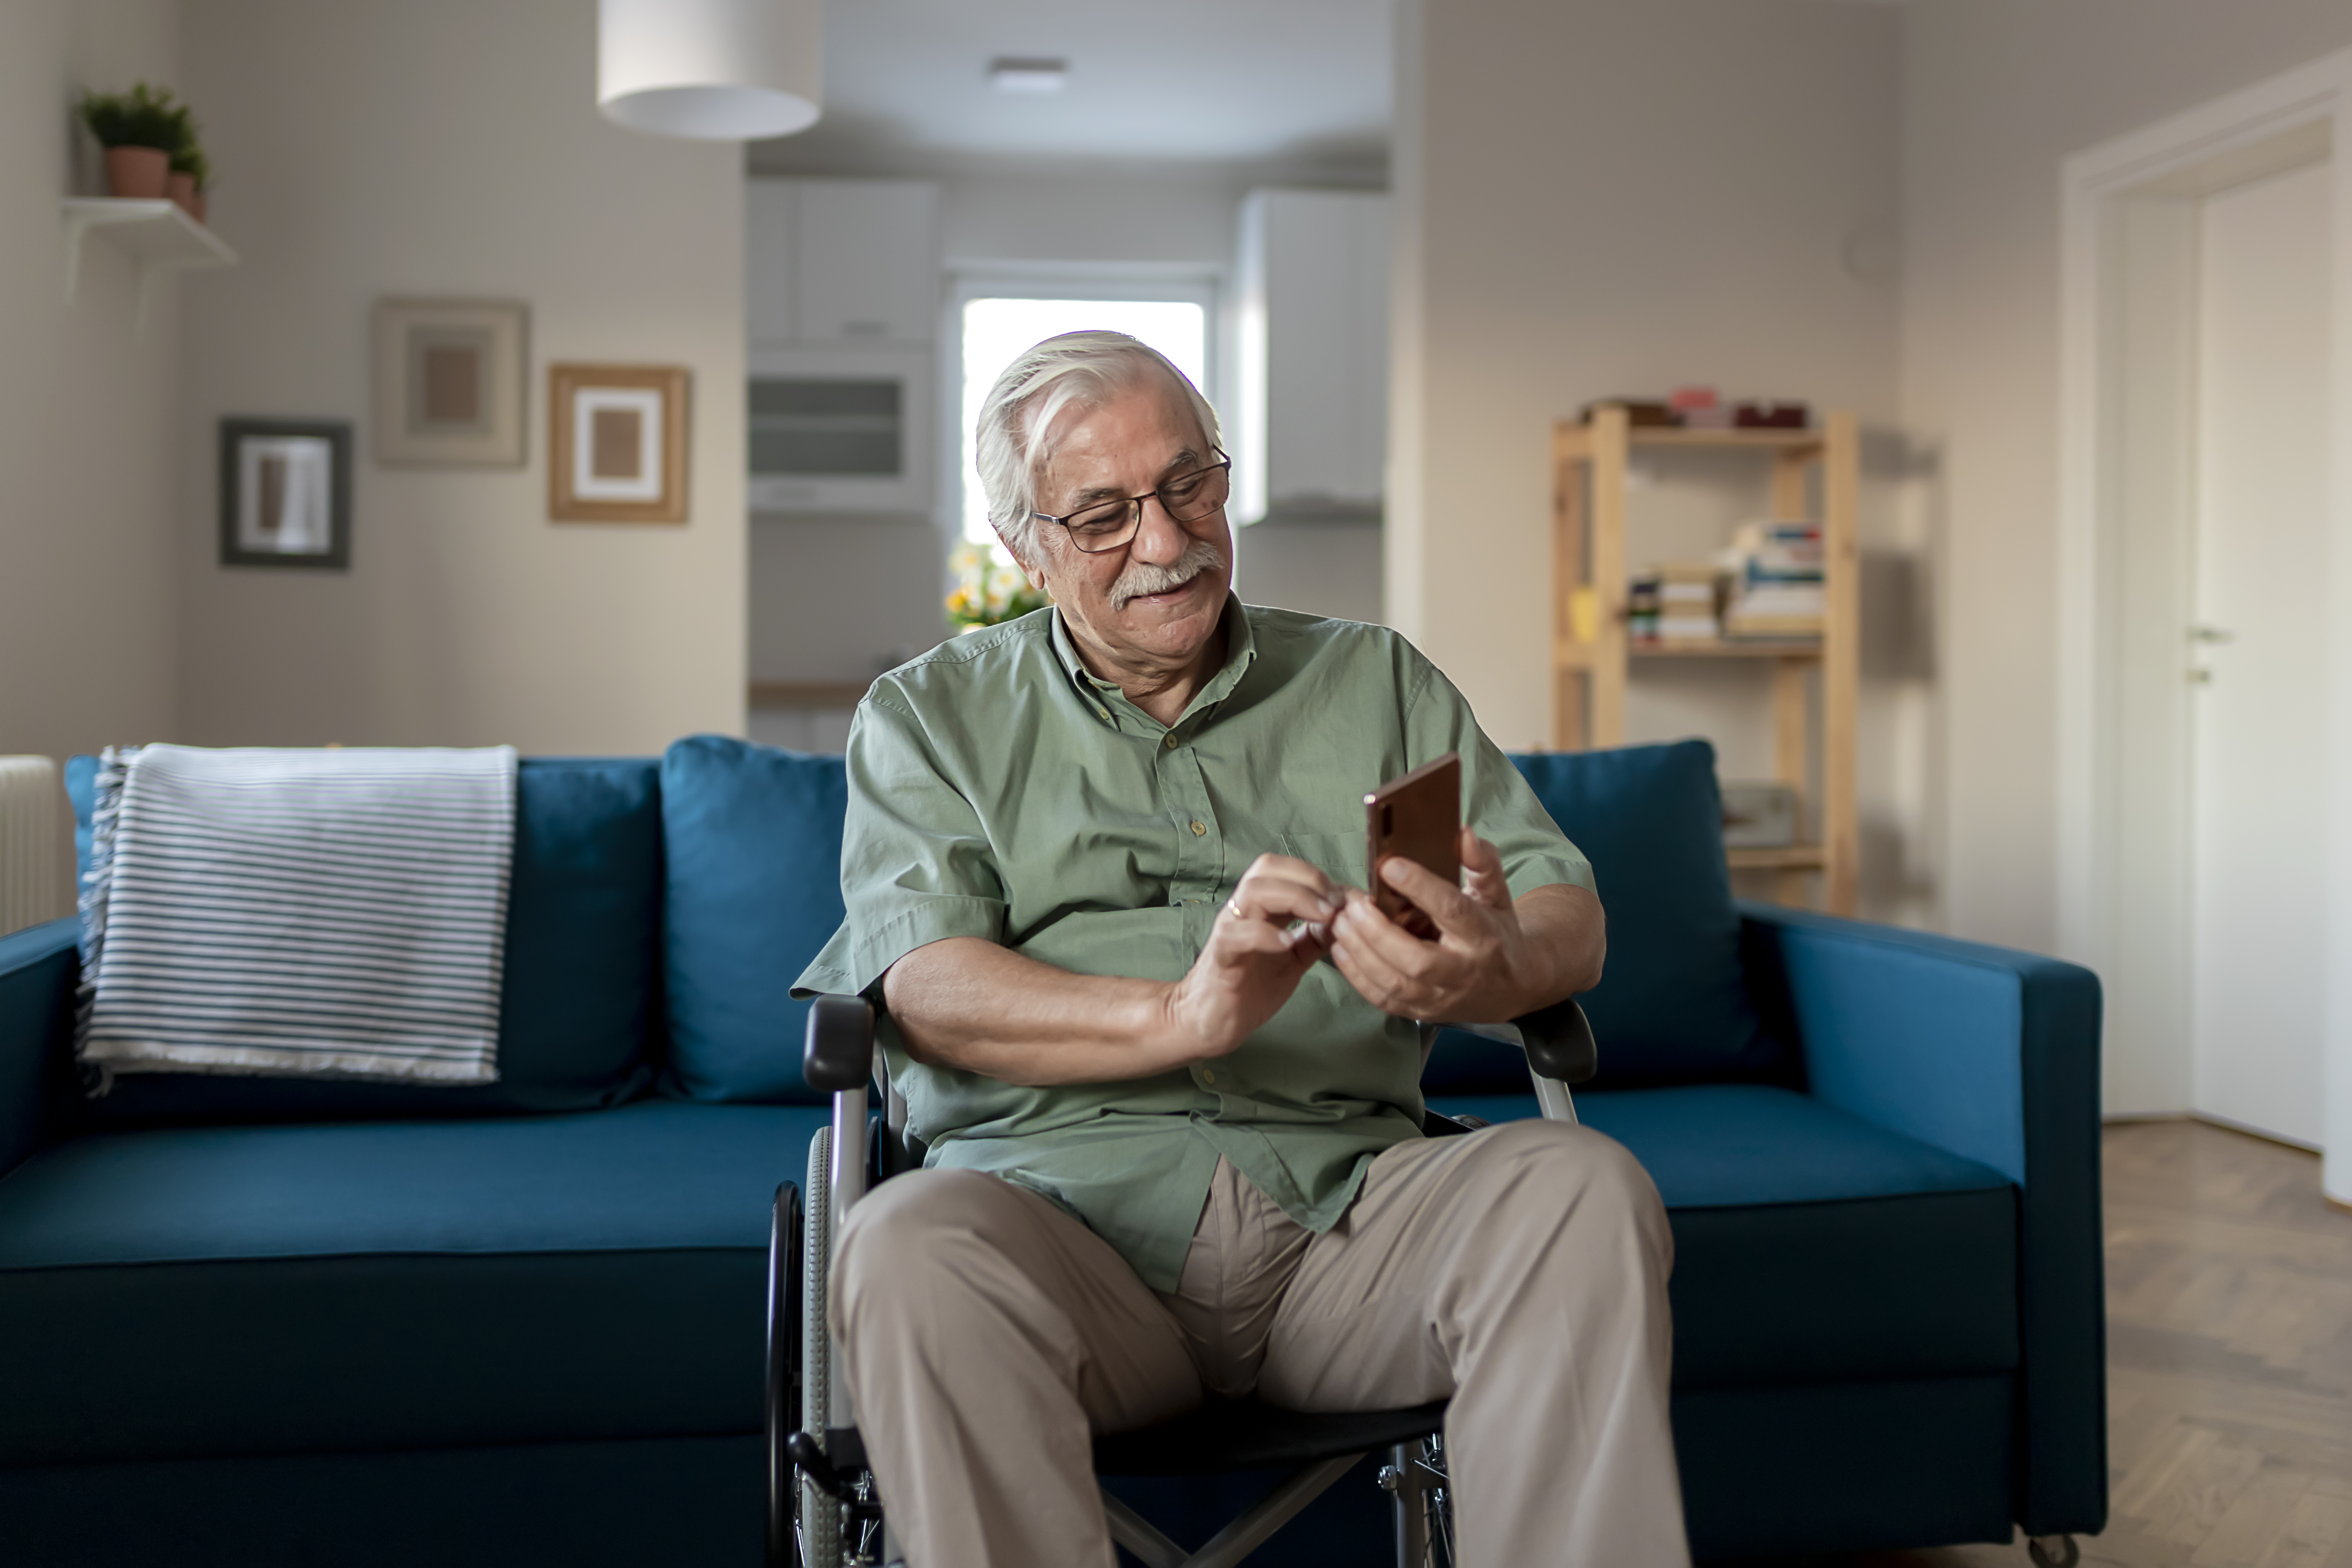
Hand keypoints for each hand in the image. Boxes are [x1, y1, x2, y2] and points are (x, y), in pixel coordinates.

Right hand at [1159, 853, 1344, 1062]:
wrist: (1215, 1021)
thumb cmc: (1252, 986)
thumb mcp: (1295, 958)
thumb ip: (1316, 937)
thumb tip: (1345, 917)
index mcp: (1262, 907)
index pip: (1283, 868)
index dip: (1316, 875)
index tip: (1345, 897)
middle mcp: (1243, 910)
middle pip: (1268, 868)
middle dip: (1308, 879)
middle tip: (1335, 904)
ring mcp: (1230, 930)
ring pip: (1254, 892)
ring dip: (1294, 898)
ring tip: (1322, 917)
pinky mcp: (1222, 956)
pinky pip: (1237, 935)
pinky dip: (1265, 934)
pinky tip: (1288, 944)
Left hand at [1331, 829, 1539, 1022]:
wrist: (1511, 986)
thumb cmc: (1495, 931)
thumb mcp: (1495, 893)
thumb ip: (1480, 862)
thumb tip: (1462, 833)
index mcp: (1484, 936)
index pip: (1452, 910)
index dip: (1420, 887)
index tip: (1389, 865)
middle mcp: (1464, 971)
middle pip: (1417, 959)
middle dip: (1378, 932)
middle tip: (1353, 904)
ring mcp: (1442, 998)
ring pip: (1395, 983)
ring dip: (1361, 953)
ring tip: (1341, 922)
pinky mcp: (1422, 1013)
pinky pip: (1384, 1000)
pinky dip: (1357, 976)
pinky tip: (1342, 949)